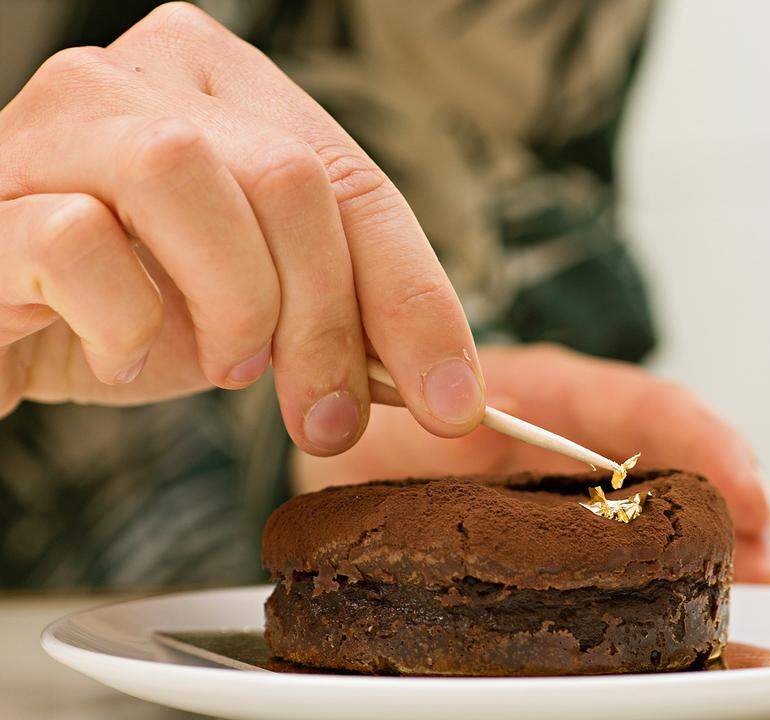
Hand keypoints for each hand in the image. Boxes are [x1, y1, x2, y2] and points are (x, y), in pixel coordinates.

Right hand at [0, 3, 484, 453]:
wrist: (3, 325)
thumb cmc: (132, 305)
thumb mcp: (260, 305)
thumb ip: (344, 318)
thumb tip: (448, 389)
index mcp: (228, 88)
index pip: (357, 184)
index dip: (416, 301)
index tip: (453, 402)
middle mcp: (143, 80)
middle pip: (290, 179)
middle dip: (330, 322)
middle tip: (327, 415)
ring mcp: (55, 124)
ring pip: (186, 176)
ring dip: (234, 303)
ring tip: (225, 364)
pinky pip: (76, 240)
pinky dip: (121, 319)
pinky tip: (118, 351)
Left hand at [293, 344, 769, 587]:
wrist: (349, 445)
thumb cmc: (381, 412)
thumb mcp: (400, 402)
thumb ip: (434, 404)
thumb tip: (466, 413)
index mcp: (558, 392)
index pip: (647, 405)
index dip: (706, 442)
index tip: (746, 492)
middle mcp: (595, 442)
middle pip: (692, 474)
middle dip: (747, 523)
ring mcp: (601, 493)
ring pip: (695, 518)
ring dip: (761, 552)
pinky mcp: (596, 541)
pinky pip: (665, 561)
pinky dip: (717, 586)